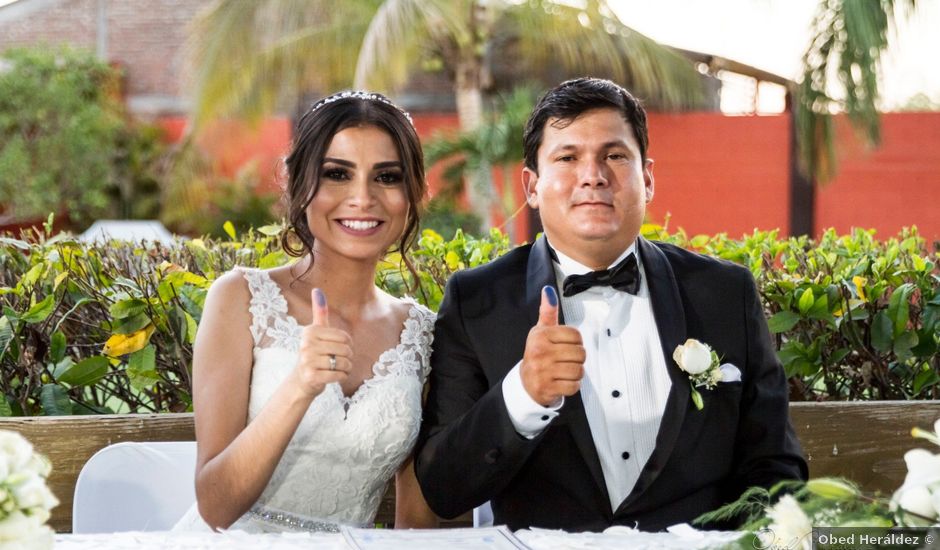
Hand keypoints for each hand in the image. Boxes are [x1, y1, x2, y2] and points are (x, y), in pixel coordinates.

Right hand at [294, 288, 352, 397]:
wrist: (301, 380)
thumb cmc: (314, 353)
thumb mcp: (316, 332)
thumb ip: (319, 312)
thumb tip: (317, 289)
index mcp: (310, 331)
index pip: (345, 337)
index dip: (347, 345)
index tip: (336, 348)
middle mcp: (306, 344)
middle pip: (345, 350)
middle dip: (347, 358)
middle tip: (337, 361)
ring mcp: (307, 361)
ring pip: (344, 363)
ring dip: (346, 368)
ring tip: (336, 368)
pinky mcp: (311, 376)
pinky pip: (339, 375)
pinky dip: (342, 377)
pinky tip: (334, 376)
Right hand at [520, 286, 584, 406]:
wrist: (526, 382)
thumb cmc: (538, 354)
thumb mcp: (541, 331)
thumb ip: (548, 311)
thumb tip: (548, 290)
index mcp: (541, 336)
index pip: (576, 336)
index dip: (575, 342)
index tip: (565, 346)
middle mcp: (540, 352)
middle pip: (580, 354)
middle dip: (577, 359)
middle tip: (565, 360)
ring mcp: (543, 371)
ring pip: (578, 370)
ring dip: (575, 373)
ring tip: (564, 371)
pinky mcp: (547, 388)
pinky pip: (573, 386)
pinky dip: (572, 385)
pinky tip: (562, 381)